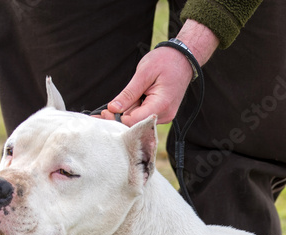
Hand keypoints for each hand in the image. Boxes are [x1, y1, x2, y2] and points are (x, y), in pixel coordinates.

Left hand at [100, 20, 218, 126]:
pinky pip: (144, 115)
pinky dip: (133, 110)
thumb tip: (112, 108)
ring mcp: (164, 115)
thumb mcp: (143, 73)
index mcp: (161, 105)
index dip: (117, 118)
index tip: (104, 110)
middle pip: (136, 124)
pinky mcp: (162, 113)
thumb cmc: (165, 61)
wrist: (183, 59)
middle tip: (102, 111)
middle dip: (119, 118)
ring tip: (114, 105)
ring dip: (126, 113)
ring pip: (139, 120)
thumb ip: (128, 93)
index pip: (134, 121)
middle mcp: (164, 115)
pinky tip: (126, 103)